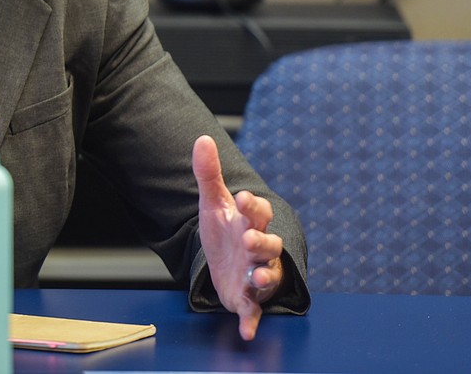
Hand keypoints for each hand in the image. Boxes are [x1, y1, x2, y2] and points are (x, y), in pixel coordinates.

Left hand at [191, 135, 284, 340]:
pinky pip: (254, 312)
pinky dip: (251, 322)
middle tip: (249, 239)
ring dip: (263, 279)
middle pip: (268, 245)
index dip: (252, 206)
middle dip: (261, 243)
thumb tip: (202, 139)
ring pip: (267, 277)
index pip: (259, 212)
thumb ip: (208, 174)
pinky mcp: (248, 299)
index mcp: (251, 223)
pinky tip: (246, 331)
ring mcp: (256, 275)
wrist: (226, 260)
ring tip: (256, 280)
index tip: (243, 198)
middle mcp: (258, 249)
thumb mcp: (213, 203)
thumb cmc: (226, 229)